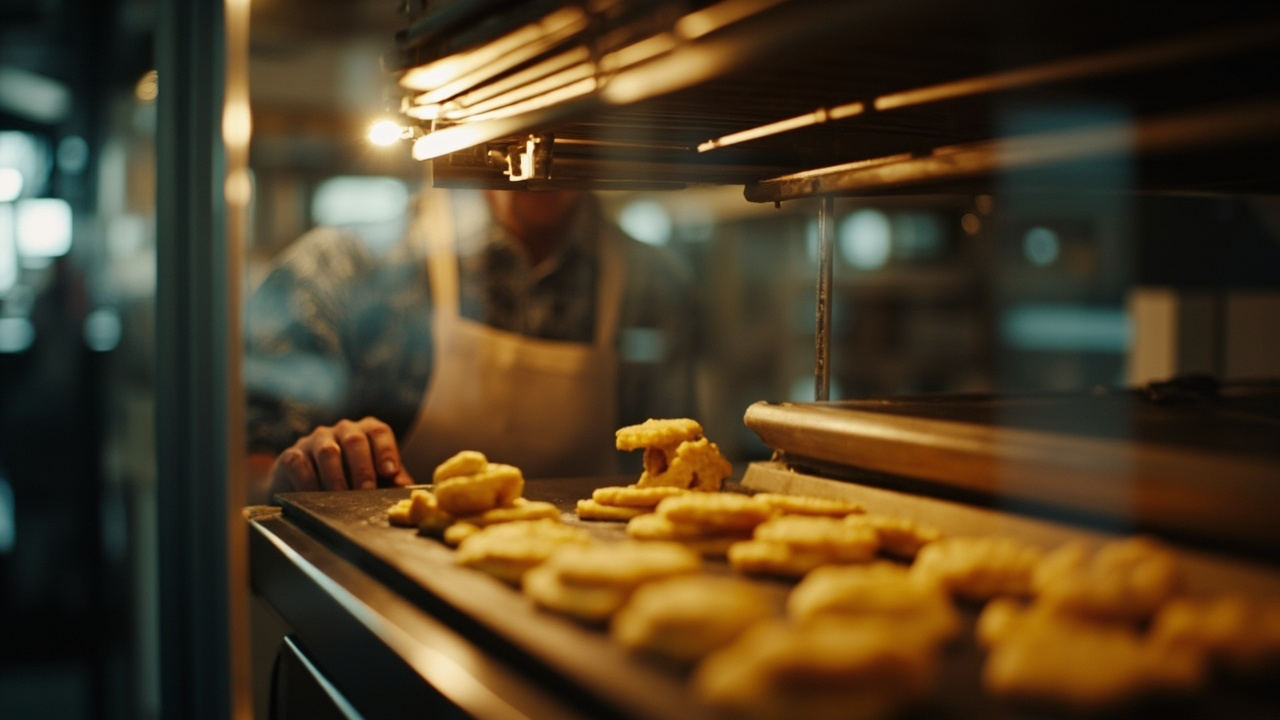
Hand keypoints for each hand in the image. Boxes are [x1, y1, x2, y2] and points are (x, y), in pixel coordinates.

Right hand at [269, 416, 413, 492]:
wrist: (304, 490)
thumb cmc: (349, 483)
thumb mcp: (374, 481)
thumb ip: (392, 484)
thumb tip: (408, 493)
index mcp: (365, 432)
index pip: (379, 431)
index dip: (386, 450)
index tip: (390, 472)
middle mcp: (341, 430)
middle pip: (354, 440)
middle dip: (363, 468)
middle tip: (366, 491)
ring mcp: (315, 440)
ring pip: (328, 452)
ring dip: (337, 478)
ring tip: (341, 499)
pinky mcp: (292, 454)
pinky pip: (300, 464)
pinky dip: (309, 482)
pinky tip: (314, 497)